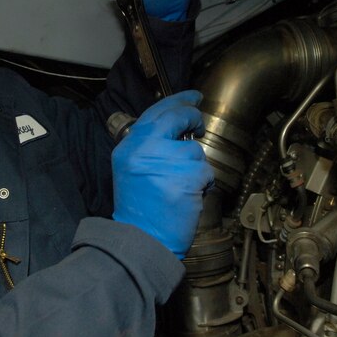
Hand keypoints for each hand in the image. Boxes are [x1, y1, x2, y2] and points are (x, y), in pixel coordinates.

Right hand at [112, 90, 213, 257]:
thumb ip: (149, 145)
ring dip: (196, 167)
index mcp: (130, 146)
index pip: (156, 112)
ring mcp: (166, 163)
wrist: (141, 239)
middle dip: (192, 117)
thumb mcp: (131, 168)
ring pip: (195, 151)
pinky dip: (203, 183)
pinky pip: (205, 172)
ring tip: (181, 184)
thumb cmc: (139, 208)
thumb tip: (177, 126)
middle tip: (199, 125)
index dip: (178, 100)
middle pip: (177, 117)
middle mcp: (145, 149)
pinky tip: (188, 196)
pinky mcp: (186, 179)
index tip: (194, 97)